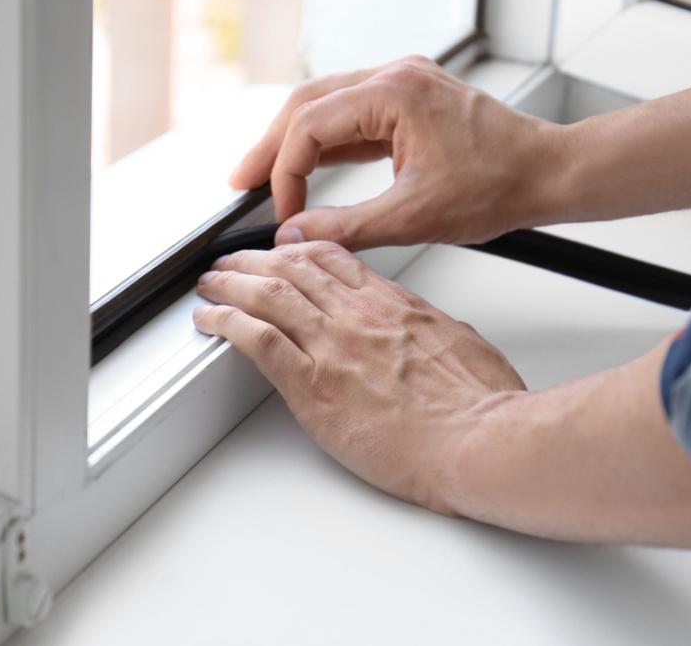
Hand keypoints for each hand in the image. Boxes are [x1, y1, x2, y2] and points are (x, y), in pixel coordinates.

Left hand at [193, 240, 526, 513]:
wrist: (478, 440)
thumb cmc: (480, 404)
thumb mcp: (462, 342)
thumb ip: (433, 329)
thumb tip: (428, 330)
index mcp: (394, 304)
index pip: (334, 259)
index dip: (299, 250)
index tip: (284, 252)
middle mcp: (358, 315)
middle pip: (293, 268)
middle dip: (255, 261)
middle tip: (233, 263)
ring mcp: (333, 345)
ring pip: (267, 294)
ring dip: (230, 284)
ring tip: (210, 284)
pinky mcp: (313, 384)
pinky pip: (257, 340)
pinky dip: (226, 322)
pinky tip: (210, 319)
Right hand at [229, 55, 571, 250]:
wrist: (549, 173)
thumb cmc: (502, 185)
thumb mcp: (416, 216)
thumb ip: (347, 228)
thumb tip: (296, 235)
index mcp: (395, 94)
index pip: (310, 127)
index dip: (285, 173)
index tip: (281, 213)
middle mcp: (395, 76)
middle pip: (307, 103)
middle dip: (272, 146)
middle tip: (241, 180)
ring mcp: (404, 83)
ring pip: (327, 105)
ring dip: (296, 141)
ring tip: (265, 175)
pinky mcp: (411, 99)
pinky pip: (354, 114)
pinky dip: (328, 142)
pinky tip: (310, 167)